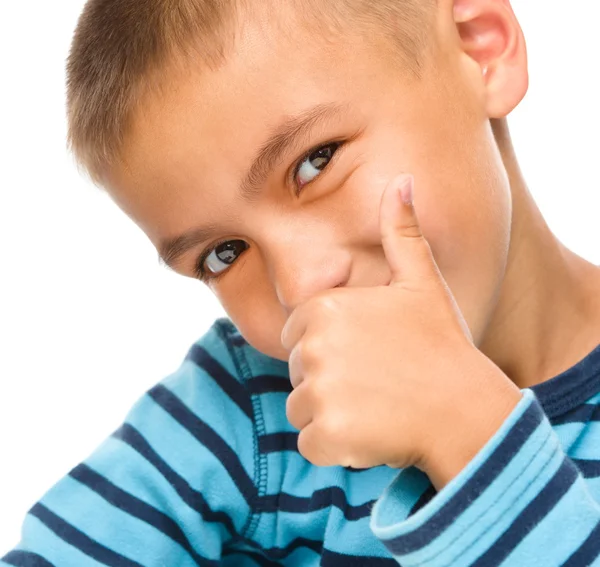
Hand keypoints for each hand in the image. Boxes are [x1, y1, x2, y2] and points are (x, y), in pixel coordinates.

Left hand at [281, 174, 522, 487]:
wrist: (466, 408)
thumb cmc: (442, 344)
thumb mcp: (423, 282)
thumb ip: (402, 232)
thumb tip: (403, 180)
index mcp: (325, 308)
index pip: (298, 333)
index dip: (329, 348)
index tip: (366, 354)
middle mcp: (313, 346)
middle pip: (298, 371)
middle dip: (328, 381)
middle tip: (376, 382)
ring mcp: (319, 391)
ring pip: (301, 408)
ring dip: (331, 415)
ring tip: (375, 407)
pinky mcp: (327, 434)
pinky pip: (310, 443)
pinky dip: (335, 446)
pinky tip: (371, 433)